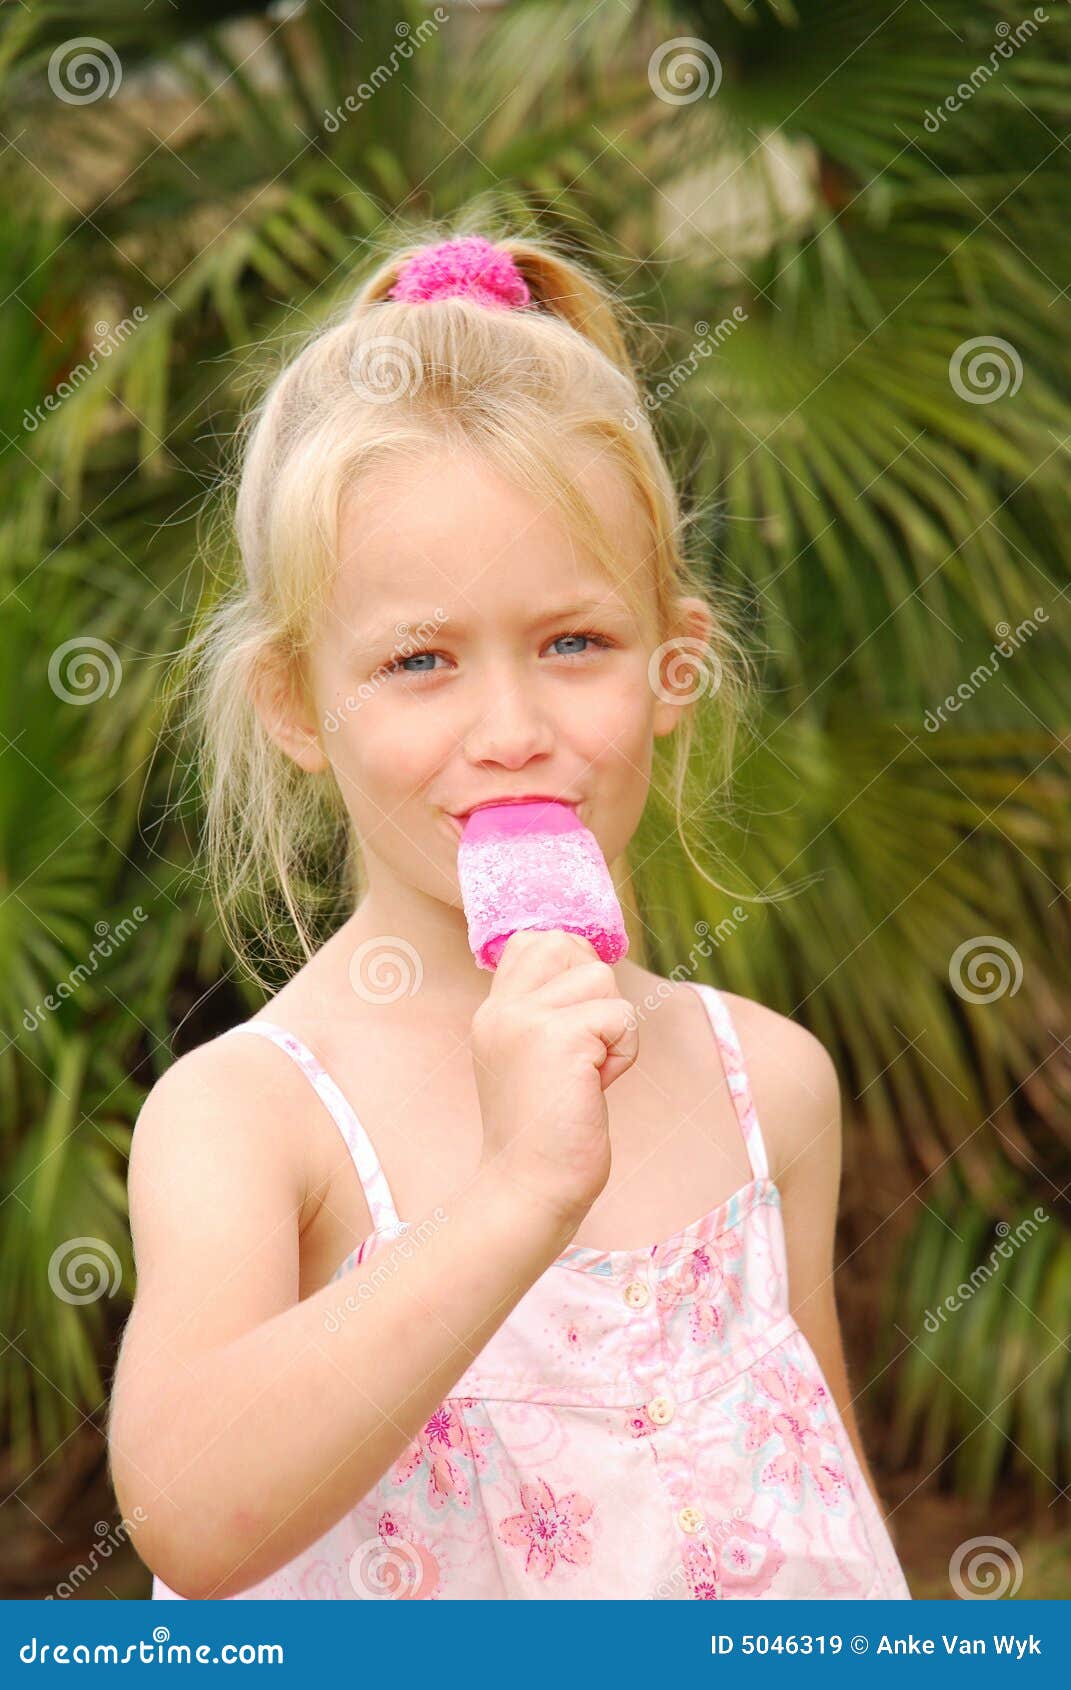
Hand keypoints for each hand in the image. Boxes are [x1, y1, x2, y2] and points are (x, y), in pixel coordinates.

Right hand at [470, 929, 638, 1233]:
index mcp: (494, 1012)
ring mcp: (526, 1019)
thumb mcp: (529, 1059)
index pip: (533, 940)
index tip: (579, 1022)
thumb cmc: (544, 1133)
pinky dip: (624, 1053)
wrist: (528, 1189)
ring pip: (601, 978)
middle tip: (585, 1050)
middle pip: (568, 946)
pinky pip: (621, 1017)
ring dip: (613, 1027)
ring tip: (589, 1073)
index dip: (570, 964)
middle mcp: (503, 1008)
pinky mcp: (560, 1038)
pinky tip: (598, 1087)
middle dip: (595, 993)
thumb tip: (590, 962)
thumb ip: (546, 1012)